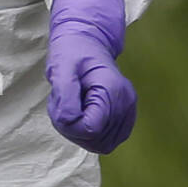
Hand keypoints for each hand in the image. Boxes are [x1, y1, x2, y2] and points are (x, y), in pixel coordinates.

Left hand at [45, 0, 137, 154]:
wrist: (88, 41)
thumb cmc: (73, 51)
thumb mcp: (61, 67)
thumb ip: (63, 95)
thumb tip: (68, 122)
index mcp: (112, 89)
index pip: (90, 129)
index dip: (68, 124)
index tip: (59, 104)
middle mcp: (126, 104)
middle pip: (96, 140)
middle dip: (72, 129)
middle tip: (61, 104)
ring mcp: (128, 113)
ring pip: (101, 144)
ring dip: (80, 133)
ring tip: (71, 107)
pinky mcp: (125, 119)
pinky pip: (105, 140)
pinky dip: (89, 134)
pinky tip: (81, 113)